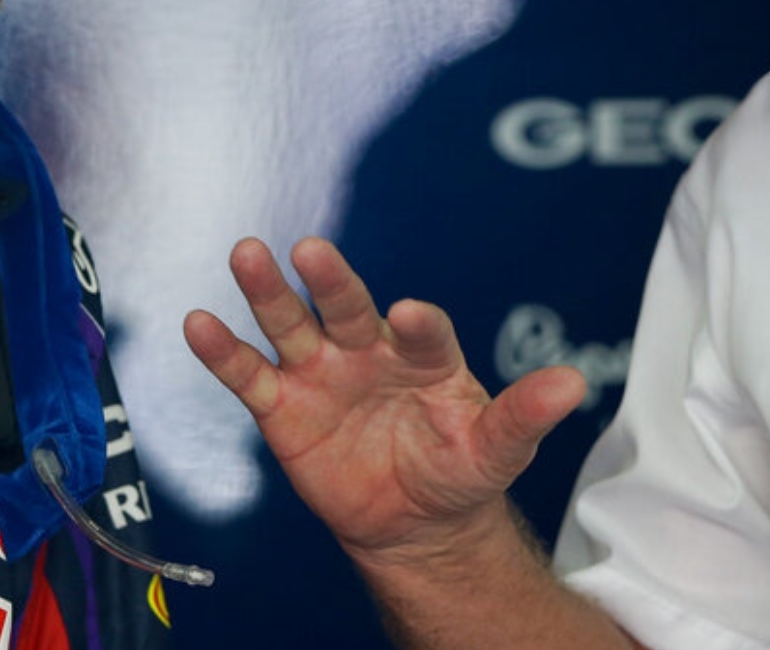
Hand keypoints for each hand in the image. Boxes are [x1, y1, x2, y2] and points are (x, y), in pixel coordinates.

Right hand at [184, 237, 586, 563]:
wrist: (412, 520)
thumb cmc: (458, 470)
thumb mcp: (496, 450)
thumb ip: (524, 415)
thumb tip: (573, 383)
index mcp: (425, 355)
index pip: (423, 330)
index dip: (418, 324)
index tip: (410, 314)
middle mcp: (368, 350)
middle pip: (346, 307)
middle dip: (331, 279)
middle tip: (311, 249)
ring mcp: (321, 372)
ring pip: (291, 324)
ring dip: (267, 291)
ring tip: (247, 252)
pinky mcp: (281, 406)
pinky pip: (248, 375)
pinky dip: (222, 351)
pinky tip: (197, 322)